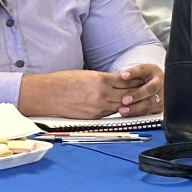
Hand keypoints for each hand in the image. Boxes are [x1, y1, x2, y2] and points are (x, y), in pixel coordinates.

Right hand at [22, 70, 145, 120]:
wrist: (49, 95)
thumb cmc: (65, 81)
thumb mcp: (88, 74)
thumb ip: (104, 79)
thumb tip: (117, 81)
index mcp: (101, 80)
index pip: (126, 81)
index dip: (134, 80)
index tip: (140, 78)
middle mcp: (102, 95)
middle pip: (127, 94)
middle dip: (135, 92)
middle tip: (143, 89)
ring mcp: (99, 108)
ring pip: (120, 105)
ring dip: (127, 102)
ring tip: (133, 99)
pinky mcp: (94, 117)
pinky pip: (110, 113)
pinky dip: (115, 108)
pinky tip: (118, 106)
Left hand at [112, 63, 163, 115]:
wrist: (157, 85)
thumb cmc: (146, 77)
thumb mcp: (139, 71)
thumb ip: (131, 73)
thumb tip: (123, 76)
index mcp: (152, 71)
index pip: (143, 70)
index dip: (133, 73)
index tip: (124, 76)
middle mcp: (158, 83)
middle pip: (150, 89)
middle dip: (137, 95)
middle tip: (124, 100)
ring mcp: (161, 96)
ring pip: (150, 103)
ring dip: (135, 108)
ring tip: (123, 110)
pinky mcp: (158, 107)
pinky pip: (148, 112)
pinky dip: (137, 114)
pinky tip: (127, 114)